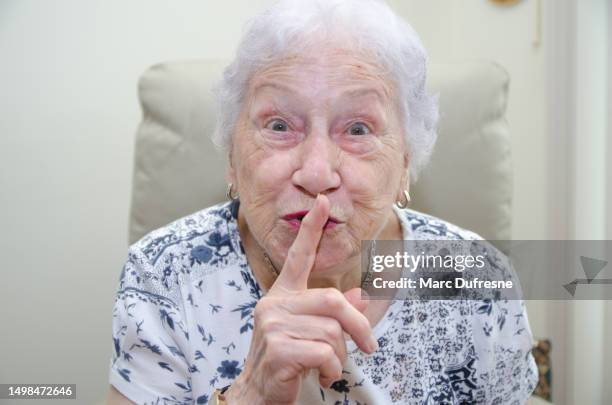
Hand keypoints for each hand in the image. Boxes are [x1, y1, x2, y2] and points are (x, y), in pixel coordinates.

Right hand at [226, 194, 377, 404]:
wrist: (259, 393)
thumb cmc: (287, 360)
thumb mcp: (311, 332)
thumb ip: (334, 313)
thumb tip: (360, 294)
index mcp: (283, 295)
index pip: (299, 256)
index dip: (311, 229)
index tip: (322, 202)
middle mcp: (275, 304)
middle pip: (333, 300)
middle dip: (358, 325)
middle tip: (369, 347)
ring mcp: (274, 325)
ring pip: (332, 331)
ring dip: (340, 355)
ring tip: (327, 366)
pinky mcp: (278, 348)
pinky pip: (324, 352)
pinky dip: (332, 368)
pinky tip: (320, 374)